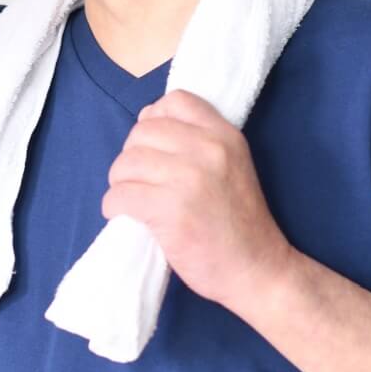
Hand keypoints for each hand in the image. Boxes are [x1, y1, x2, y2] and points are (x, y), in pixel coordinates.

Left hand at [102, 90, 295, 312]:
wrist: (256, 270)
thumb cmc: (239, 223)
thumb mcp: (232, 166)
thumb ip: (200, 142)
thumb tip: (147, 121)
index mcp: (225, 135)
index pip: (176, 101)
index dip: (155, 119)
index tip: (153, 145)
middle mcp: (208, 150)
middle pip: (142, 132)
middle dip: (131, 156)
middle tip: (138, 180)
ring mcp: (189, 179)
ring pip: (126, 163)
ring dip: (119, 182)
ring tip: (131, 198)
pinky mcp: (171, 210)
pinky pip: (120, 195)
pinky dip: (114, 206)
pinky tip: (124, 215)